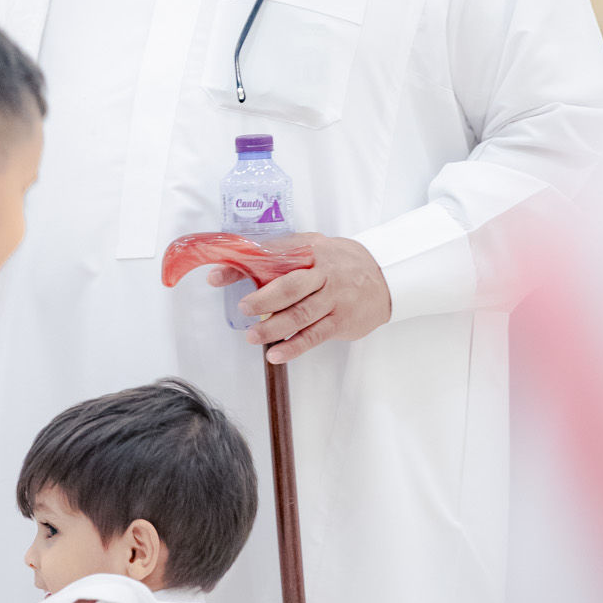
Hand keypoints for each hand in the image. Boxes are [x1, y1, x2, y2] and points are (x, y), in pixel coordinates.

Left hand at [216, 234, 392, 362]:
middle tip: (243, 308)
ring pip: (300, 315)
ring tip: (252, 337)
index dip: (243, 266)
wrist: (385, 277)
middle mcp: (324, 274)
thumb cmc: (341, 262)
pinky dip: (294, 347)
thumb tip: (239, 262)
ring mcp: (334, 299)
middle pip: (290, 287)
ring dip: (273, 328)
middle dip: (263, 298)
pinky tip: (276, 354)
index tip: (217, 276)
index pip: (273, 257)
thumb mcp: (314, 248)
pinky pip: (314, 336)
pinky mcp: (341, 321)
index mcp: (312, 251)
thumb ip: (282, 254)